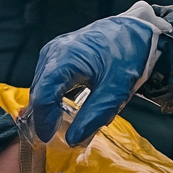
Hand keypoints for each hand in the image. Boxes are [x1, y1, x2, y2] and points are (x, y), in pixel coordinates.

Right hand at [29, 15, 157, 146]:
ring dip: (48, 107)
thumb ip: (93, 116)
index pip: (43, 95)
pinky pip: (47, 80)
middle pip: (38, 92)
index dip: (43, 121)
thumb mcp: (115, 91)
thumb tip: (72, 140)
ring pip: (41, 87)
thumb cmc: (127, 56)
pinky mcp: (57, 54)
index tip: (49, 140)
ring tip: (62, 124)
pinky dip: (52, 96)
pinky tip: (63, 108)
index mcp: (65, 58)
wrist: (134, 31)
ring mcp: (53, 51)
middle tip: (56, 137)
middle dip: (44, 116)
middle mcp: (53, 52)